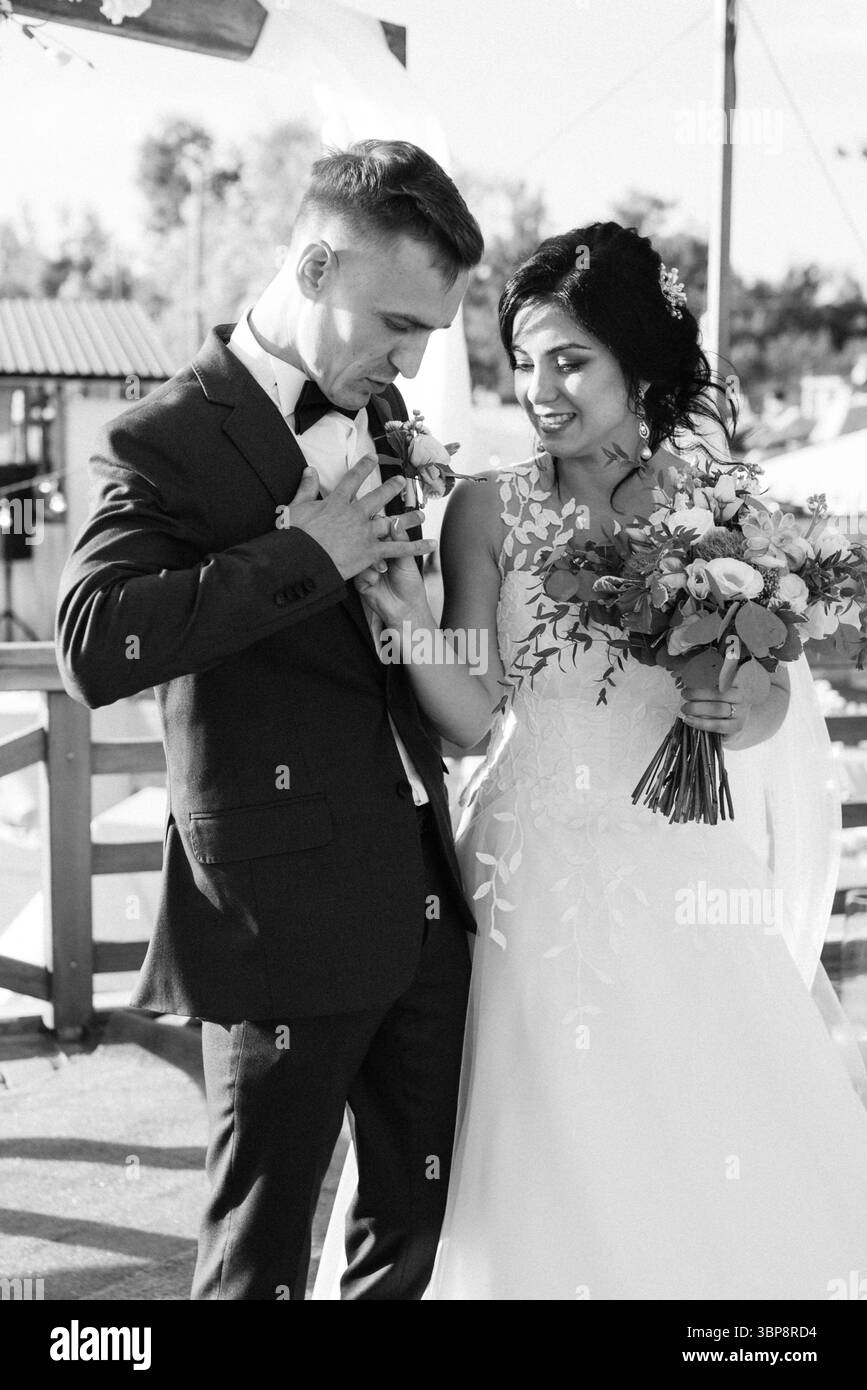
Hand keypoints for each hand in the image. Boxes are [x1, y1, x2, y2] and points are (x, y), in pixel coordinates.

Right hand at [289, 458, 434, 580]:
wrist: (301, 559)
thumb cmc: (294, 535)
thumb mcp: (296, 507)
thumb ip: (306, 487)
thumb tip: (310, 469)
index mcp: (336, 502)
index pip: (352, 480)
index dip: (363, 468)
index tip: (372, 458)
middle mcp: (355, 514)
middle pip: (377, 497)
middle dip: (391, 488)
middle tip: (402, 481)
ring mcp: (365, 532)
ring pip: (391, 522)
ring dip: (407, 517)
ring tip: (419, 513)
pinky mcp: (371, 551)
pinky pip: (398, 549)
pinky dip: (416, 547)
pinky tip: (431, 544)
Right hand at [354, 513, 430, 625]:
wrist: (407, 609)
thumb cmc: (410, 587)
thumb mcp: (408, 561)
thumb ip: (401, 542)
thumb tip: (396, 523)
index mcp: (389, 551)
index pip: (382, 533)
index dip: (382, 528)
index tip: (384, 525)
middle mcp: (377, 558)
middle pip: (369, 543)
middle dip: (375, 543)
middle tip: (381, 547)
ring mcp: (368, 569)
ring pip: (362, 556)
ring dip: (373, 561)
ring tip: (384, 569)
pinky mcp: (361, 581)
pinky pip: (359, 572)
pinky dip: (369, 575)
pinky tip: (377, 580)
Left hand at [679, 670, 752, 740]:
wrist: (733, 722)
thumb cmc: (719, 702)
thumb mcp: (714, 689)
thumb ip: (704, 683)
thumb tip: (684, 678)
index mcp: (735, 682)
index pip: (722, 677)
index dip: (706, 677)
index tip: (690, 677)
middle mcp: (740, 695)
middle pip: (718, 693)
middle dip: (697, 694)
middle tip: (684, 694)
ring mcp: (740, 711)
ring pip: (718, 709)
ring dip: (697, 708)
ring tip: (684, 708)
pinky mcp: (737, 726)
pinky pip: (717, 725)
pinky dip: (700, 723)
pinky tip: (688, 720)